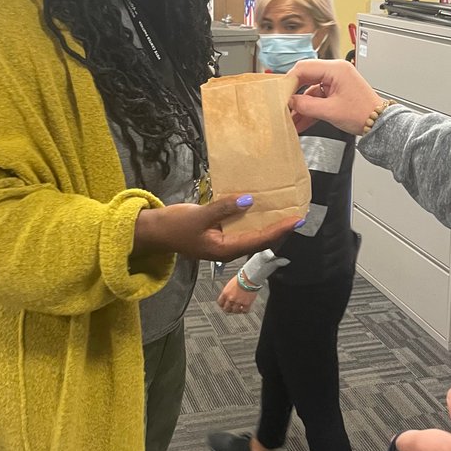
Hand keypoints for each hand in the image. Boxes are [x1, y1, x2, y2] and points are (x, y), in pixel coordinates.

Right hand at [133, 195, 297, 261]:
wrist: (153, 231)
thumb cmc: (174, 226)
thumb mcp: (199, 215)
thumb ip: (225, 208)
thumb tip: (250, 201)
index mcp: (225, 250)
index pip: (259, 240)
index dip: (279, 230)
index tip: (296, 220)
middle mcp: (228, 249)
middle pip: (260, 240)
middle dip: (278, 229)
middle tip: (297, 215)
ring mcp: (223, 243)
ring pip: (251, 234)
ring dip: (267, 224)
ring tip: (284, 212)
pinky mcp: (218, 235)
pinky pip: (241, 228)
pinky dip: (252, 219)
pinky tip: (259, 208)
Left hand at [218, 274, 257, 313]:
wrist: (249, 278)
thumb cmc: (241, 278)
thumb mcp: (230, 284)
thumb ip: (228, 291)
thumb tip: (229, 295)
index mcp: (225, 293)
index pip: (220, 303)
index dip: (222, 305)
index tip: (224, 305)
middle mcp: (231, 299)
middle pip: (226, 309)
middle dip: (229, 309)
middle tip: (232, 308)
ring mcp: (238, 302)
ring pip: (235, 311)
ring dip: (237, 310)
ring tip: (239, 308)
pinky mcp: (247, 304)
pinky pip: (244, 311)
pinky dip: (244, 310)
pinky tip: (245, 308)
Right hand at [288, 59, 380, 134]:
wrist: (379, 124)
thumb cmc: (364, 114)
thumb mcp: (330, 111)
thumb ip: (306, 105)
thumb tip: (290, 102)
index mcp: (335, 69)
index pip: (303, 68)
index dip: (289, 81)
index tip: (280, 94)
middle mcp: (335, 71)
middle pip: (305, 78)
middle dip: (293, 94)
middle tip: (282, 105)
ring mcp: (335, 82)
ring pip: (310, 90)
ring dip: (301, 105)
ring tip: (291, 118)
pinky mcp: (336, 92)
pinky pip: (318, 98)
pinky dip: (310, 109)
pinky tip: (301, 120)